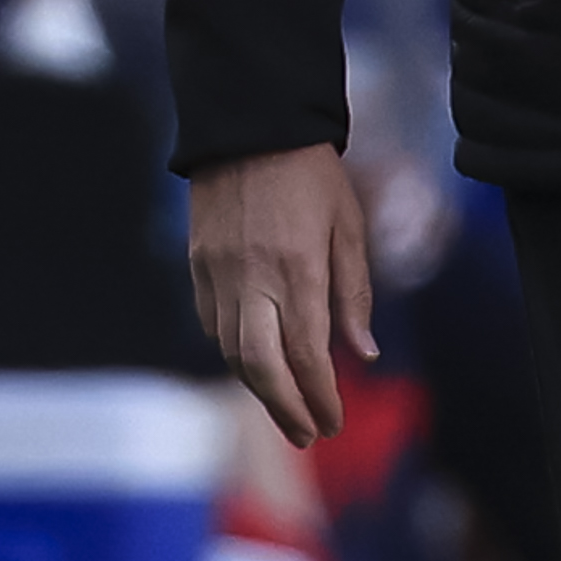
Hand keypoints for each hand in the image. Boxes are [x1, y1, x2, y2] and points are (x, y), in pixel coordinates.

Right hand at [188, 144, 375, 445]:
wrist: (250, 124)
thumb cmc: (312, 175)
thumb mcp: (349, 228)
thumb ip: (354, 295)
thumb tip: (363, 355)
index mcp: (297, 269)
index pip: (306, 355)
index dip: (319, 397)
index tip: (333, 423)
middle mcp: (252, 278)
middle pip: (261, 367)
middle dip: (285, 409)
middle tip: (306, 436)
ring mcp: (218, 273)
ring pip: (231, 352)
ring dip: (259, 388)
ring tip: (285, 410)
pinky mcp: (197, 264)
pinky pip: (212, 324)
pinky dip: (234, 352)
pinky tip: (255, 362)